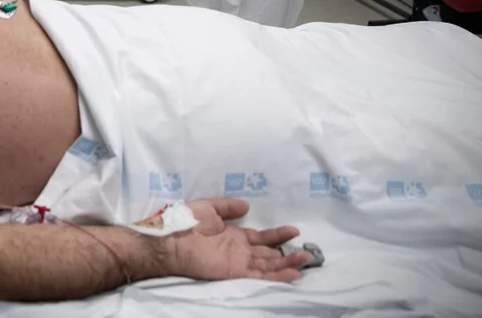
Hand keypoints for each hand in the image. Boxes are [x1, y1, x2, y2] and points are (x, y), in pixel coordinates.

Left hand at [167, 199, 309, 281]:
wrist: (173, 239)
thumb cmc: (188, 221)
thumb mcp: (210, 207)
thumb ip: (229, 207)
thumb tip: (247, 205)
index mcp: (234, 235)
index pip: (262, 237)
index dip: (277, 235)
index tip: (294, 230)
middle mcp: (240, 250)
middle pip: (269, 254)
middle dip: (288, 253)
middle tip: (308, 252)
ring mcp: (239, 262)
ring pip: (269, 265)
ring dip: (287, 263)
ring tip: (306, 260)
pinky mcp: (235, 272)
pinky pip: (260, 276)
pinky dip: (277, 276)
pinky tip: (292, 273)